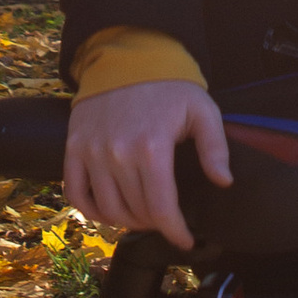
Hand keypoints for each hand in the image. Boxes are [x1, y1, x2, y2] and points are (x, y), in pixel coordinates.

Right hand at [64, 79, 230, 249]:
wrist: (127, 58)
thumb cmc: (169, 86)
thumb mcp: (202, 110)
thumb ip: (215, 148)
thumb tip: (223, 182)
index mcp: (152, 147)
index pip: (161, 209)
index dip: (175, 231)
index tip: (185, 240)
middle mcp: (117, 154)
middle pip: (135, 212)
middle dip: (155, 224)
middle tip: (167, 221)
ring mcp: (92, 151)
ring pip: (107, 208)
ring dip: (126, 221)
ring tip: (143, 217)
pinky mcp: (74, 147)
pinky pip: (76, 192)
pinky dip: (90, 210)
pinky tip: (108, 212)